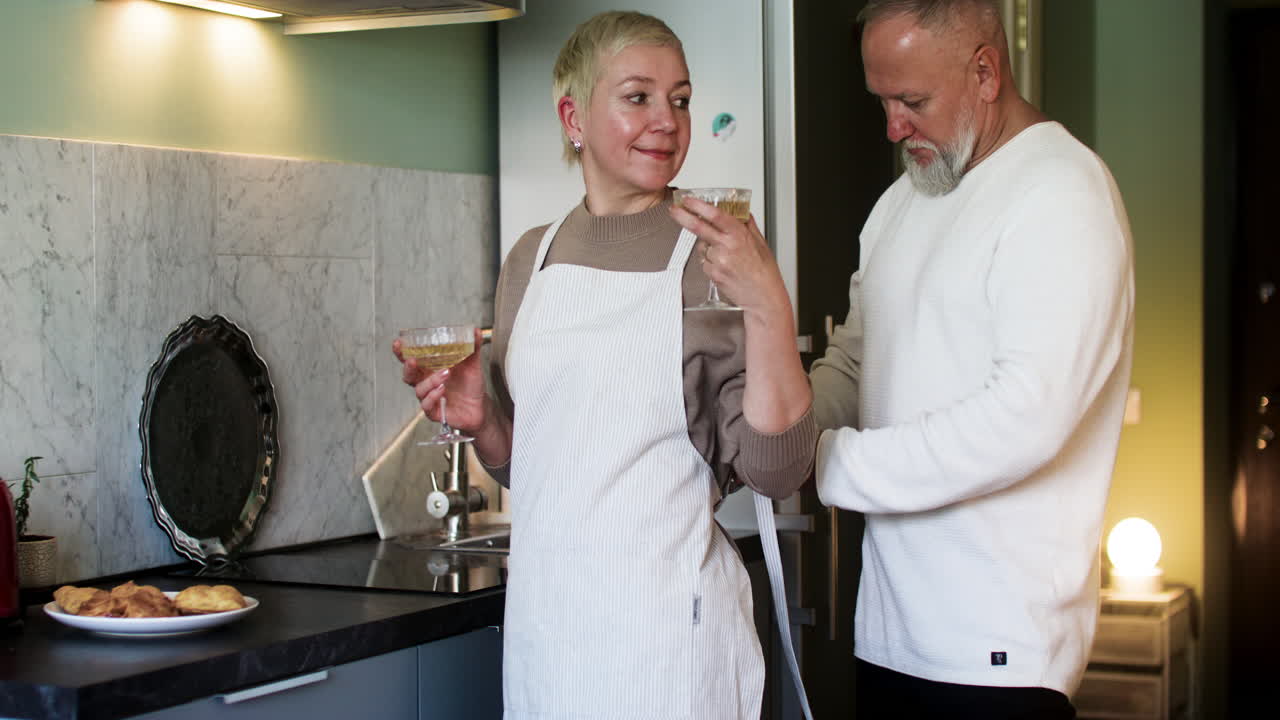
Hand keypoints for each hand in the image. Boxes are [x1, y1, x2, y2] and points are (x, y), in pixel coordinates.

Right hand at [392, 327, 488, 432]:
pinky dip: (432, 396)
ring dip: (430, 380)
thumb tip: (475, 330)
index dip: (401, 352)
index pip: (411, 359)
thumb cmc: (471, 386)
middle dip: (407, 367)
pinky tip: (441, 389)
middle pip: (408, 375)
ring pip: (419, 389)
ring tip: (445, 373)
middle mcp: (426, 383)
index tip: (398, 343)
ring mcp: (429, 397)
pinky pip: (426, 405)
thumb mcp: (472, 365)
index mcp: (430, 369)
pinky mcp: (434, 411)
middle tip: (413, 360)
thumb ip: (473, 348)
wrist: (480, 407)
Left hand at [669, 196, 789, 316]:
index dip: (699, 205)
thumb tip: (741, 212)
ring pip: (702, 247)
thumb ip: (748, 225)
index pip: (715, 215)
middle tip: (674, 210)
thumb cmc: (764, 271)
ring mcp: (718, 261)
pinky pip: (705, 262)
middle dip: (683, 216)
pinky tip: (725, 267)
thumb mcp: (760, 242)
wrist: (763, 296)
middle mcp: (727, 246)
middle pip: (698, 227)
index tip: (689, 200)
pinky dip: (711, 262)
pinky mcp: (713, 274)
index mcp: (739, 235)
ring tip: (727, 257)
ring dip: (708, 247)